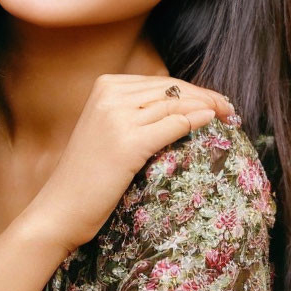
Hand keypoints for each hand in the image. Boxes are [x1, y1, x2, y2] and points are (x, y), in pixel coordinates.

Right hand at [25, 74, 234, 251]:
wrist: (60, 208)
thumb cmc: (87, 175)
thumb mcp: (106, 130)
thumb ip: (135, 112)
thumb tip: (182, 106)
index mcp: (105, 86)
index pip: (161, 83)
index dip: (193, 90)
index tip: (215, 101)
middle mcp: (110, 95)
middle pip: (172, 89)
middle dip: (205, 96)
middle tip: (229, 108)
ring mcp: (118, 117)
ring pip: (176, 104)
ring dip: (207, 107)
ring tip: (227, 116)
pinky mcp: (127, 142)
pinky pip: (173, 124)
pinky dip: (196, 121)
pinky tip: (212, 122)